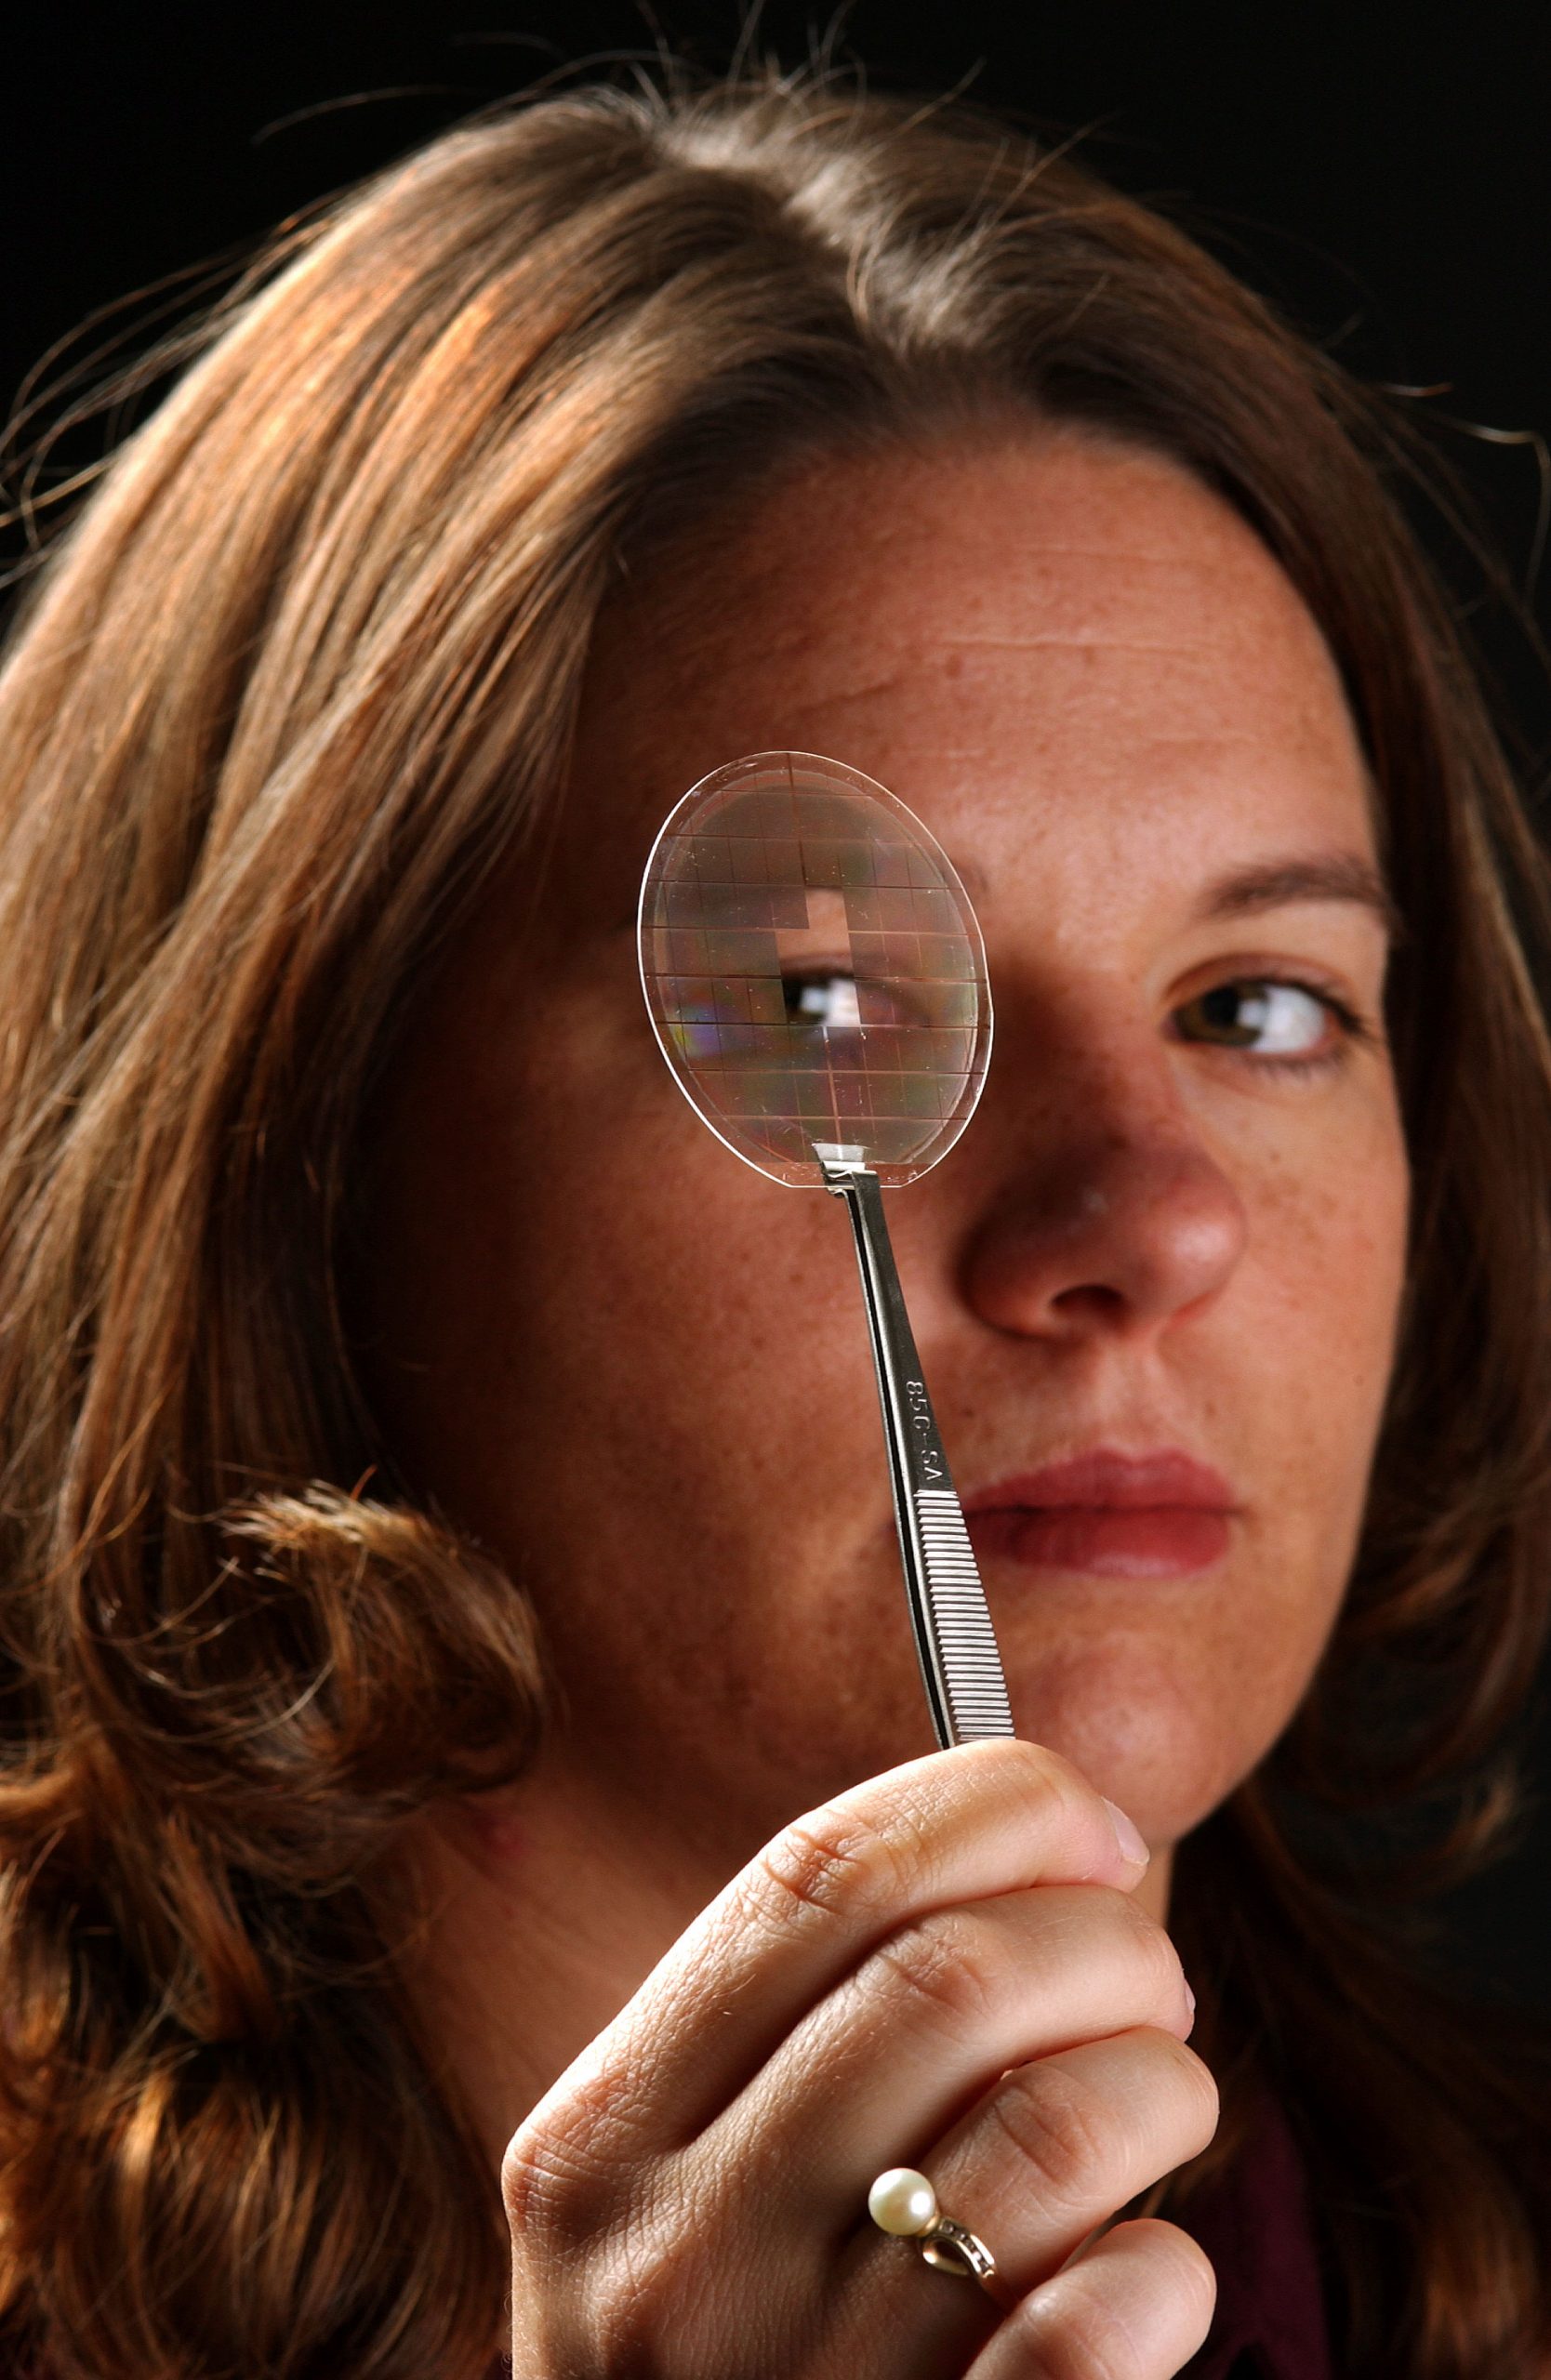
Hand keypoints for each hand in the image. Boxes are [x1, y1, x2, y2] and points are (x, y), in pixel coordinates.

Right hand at [504, 1738, 1217, 2376]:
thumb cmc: (736, 2373)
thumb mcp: (684, 2205)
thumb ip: (803, 2032)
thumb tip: (1035, 1832)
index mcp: (596, 2142)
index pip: (808, 1877)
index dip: (980, 1806)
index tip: (1083, 1811)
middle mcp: (670, 2262)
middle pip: (946, 1977)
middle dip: (1102, 1939)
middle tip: (1148, 1981)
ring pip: (1048, 2127)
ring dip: (1160, 2086)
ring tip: (1162, 2107)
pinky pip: (1098, 2327)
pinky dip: (1163, 2268)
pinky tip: (1143, 2274)